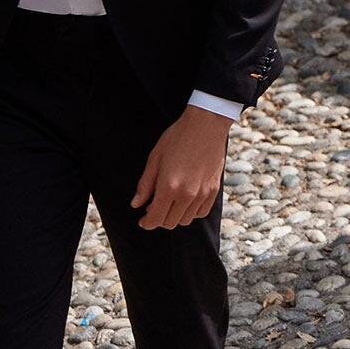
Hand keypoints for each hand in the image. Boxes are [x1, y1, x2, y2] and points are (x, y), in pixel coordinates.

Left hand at [131, 104, 229, 230]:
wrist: (206, 125)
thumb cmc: (177, 138)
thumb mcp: (154, 159)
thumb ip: (145, 185)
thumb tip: (136, 204)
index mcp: (169, 187)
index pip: (155, 219)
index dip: (147, 223)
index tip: (143, 220)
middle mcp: (187, 195)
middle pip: (170, 222)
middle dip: (159, 219)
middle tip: (153, 207)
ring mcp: (202, 194)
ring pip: (185, 220)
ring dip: (175, 216)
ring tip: (169, 202)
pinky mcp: (213, 191)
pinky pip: (201, 213)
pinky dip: (191, 212)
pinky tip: (185, 200)